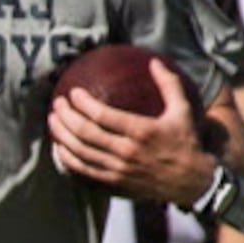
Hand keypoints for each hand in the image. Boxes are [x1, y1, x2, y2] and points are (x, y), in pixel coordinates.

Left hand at [47, 64, 213, 202]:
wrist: (192, 181)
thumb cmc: (186, 141)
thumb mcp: (183, 110)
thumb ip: (169, 84)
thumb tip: (154, 61)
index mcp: (142, 131)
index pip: (103, 116)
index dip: (83, 103)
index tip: (73, 93)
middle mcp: (127, 151)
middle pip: (86, 133)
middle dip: (66, 116)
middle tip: (56, 103)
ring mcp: (118, 168)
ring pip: (80, 151)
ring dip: (62, 135)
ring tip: (52, 120)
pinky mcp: (113, 181)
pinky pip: (83, 169)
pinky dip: (66, 158)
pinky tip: (58, 146)